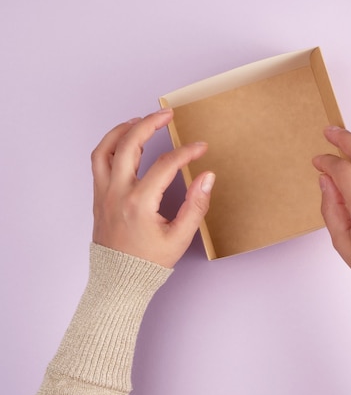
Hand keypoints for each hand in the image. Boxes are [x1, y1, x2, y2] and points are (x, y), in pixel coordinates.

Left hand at [91, 108, 214, 267]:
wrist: (119, 280)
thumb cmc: (149, 262)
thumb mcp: (180, 237)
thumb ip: (196, 205)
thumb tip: (208, 177)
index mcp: (139, 203)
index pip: (166, 165)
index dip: (187, 152)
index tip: (201, 147)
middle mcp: (117, 192)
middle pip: (129, 144)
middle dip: (149, 123)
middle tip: (167, 114)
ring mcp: (104, 193)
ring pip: (106, 149)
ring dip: (123, 129)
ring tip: (141, 120)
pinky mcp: (99, 196)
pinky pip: (99, 161)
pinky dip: (111, 145)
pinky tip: (125, 141)